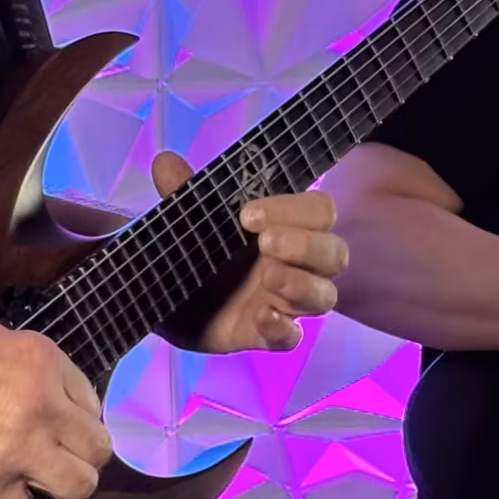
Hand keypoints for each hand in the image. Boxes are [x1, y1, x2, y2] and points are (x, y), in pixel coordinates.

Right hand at [0, 307, 112, 498]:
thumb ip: (27, 370)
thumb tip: (42, 396)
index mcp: (43, 361)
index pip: (90, 402)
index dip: (75, 418)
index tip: (61, 426)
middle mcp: (43, 406)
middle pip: (96, 448)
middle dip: (82, 454)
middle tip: (60, 457)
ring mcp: (17, 449)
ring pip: (78, 485)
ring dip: (62, 486)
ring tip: (42, 483)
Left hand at [150, 150, 346, 354]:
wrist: (165, 299)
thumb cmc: (195, 250)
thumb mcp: (186, 219)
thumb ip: (182, 192)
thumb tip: (165, 161)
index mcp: (286, 227)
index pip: (319, 211)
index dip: (294, 209)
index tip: (248, 215)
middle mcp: (297, 264)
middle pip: (334, 252)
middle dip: (306, 244)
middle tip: (265, 242)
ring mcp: (286, 302)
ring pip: (325, 295)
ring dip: (302, 284)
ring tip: (269, 277)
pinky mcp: (268, 335)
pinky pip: (292, 338)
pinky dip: (284, 329)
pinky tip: (262, 317)